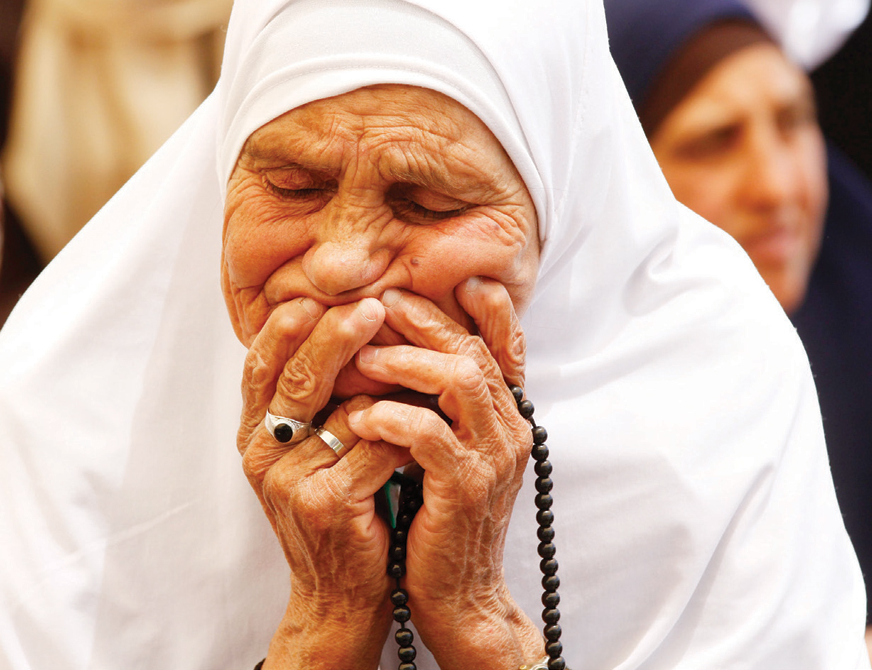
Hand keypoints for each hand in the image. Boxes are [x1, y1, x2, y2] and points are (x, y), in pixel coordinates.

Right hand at [237, 297, 409, 669]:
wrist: (340, 592)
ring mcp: (290, 482)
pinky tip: (428, 420)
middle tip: (372, 307)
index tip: (316, 297)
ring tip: (419, 358)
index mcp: (254, 436)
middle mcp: (262, 456)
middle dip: (336, 336)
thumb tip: (337, 329)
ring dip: (386, 385)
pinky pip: (375, 446)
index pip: (260, 368)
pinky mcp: (327, 504)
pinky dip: (405, 428)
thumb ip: (311, 404)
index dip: (285, 329)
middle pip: (297, 378)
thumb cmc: (335, 510)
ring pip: (345, 410)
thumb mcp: (307, 454)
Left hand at [348, 278, 543, 668]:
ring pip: (459, 380)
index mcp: (508, 418)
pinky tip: (361, 417)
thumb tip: (404, 353)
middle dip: (427, 321)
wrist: (457, 592)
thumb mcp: (447, 453)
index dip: (485, 308)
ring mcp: (493, 457)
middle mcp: (511, 430)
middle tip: (381, 304)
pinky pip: (430, 434)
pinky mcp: (466, 487)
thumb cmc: (441, 517)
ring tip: (363, 360)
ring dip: (407, 362)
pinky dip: (392, 418)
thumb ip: (441, 407)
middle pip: (474, 350)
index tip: (451, 278)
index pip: (504, 347)